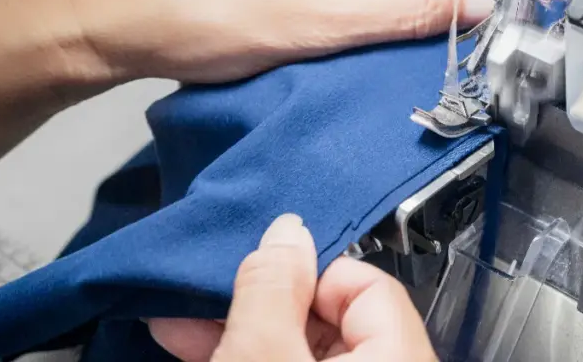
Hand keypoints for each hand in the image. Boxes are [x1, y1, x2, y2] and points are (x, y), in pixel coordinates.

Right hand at [148, 214, 436, 361]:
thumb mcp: (262, 356)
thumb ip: (273, 291)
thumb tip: (285, 232)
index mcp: (402, 356)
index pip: (367, 284)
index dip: (305, 269)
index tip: (256, 267)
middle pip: (333, 317)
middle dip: (261, 300)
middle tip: (203, 291)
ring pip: (306, 349)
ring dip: (246, 330)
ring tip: (180, 322)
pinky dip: (253, 358)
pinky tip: (202, 349)